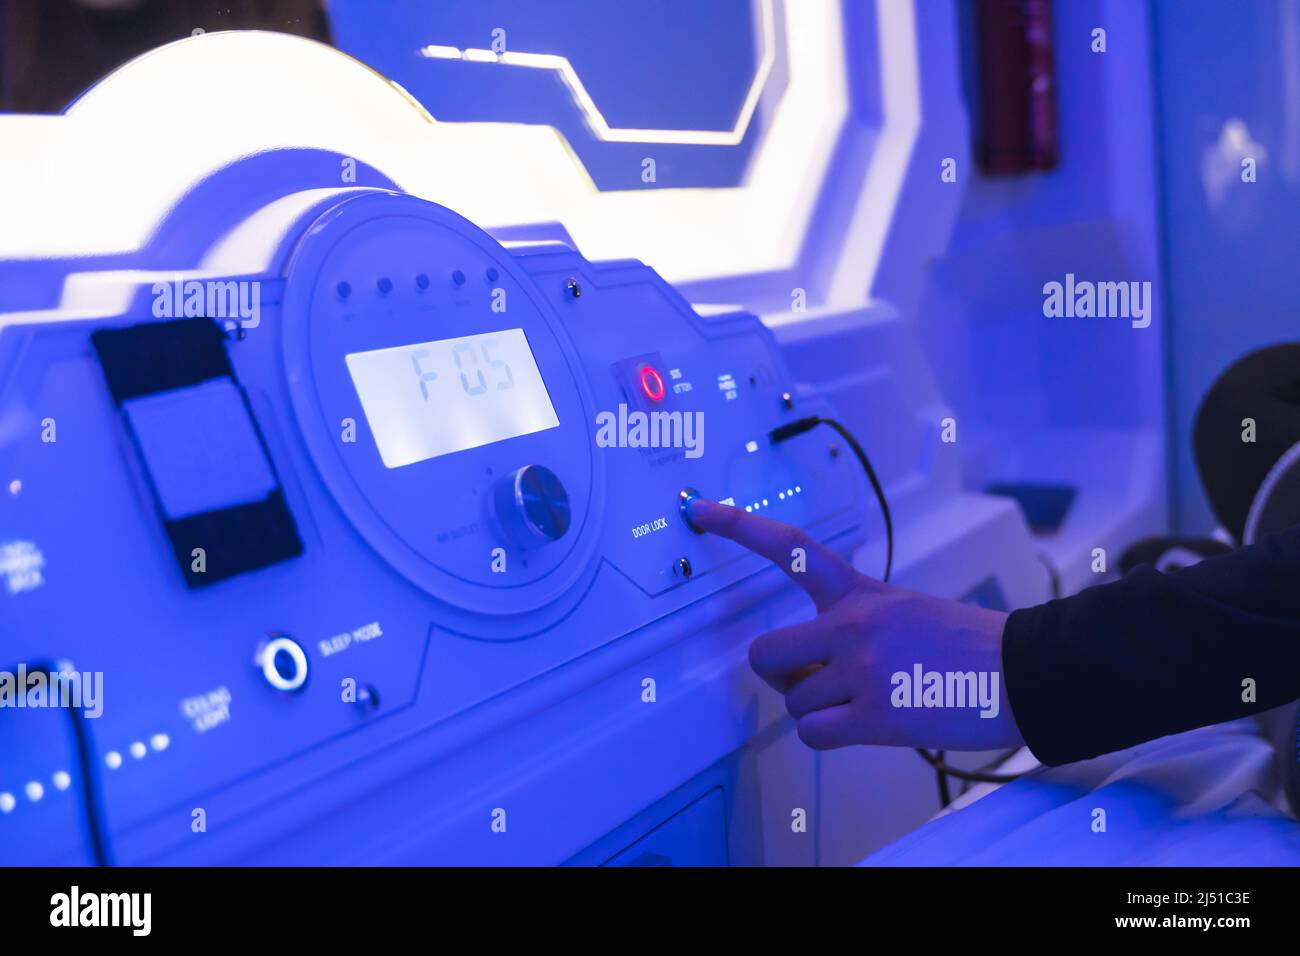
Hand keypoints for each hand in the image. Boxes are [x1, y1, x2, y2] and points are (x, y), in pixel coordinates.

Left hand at [688, 498, 1024, 751]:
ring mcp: (862, 670)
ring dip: (818, 709)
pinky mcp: (875, 715)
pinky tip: (862, 726)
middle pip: (764, 652)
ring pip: (793, 700)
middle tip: (813, 678)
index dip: (739, 525)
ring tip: (865, 701)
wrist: (1024, 672)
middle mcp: (852, 626)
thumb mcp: (905, 610)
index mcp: (860, 594)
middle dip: (779, 673)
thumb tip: (814, 662)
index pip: (791, 549)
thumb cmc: (969, 646)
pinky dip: (828, 736)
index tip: (700, 508)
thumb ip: (854, 622)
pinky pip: (813, 733)